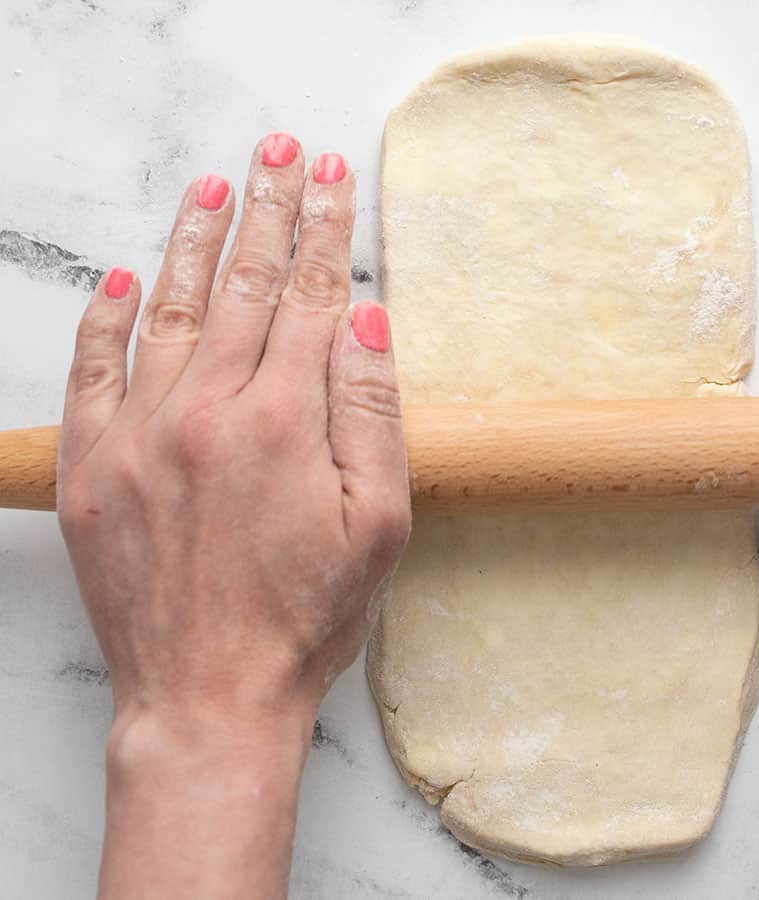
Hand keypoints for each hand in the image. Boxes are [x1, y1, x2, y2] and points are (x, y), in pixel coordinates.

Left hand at [58, 134, 409, 898]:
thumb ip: (372, 413)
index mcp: (281, 422)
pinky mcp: (94, 467)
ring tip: (213, 186)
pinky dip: (105, 317)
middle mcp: (204, 411)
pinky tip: (122, 279)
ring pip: (168, 310)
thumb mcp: (380, 523)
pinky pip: (92, 369)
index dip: (324, 230)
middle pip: (245, 287)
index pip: (311, 299)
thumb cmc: (308, 618)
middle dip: (268, 210)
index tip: (329, 174)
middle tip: (278, 151)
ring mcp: (139, 435)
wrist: (206, 695)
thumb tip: (366, 319)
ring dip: (195, 243)